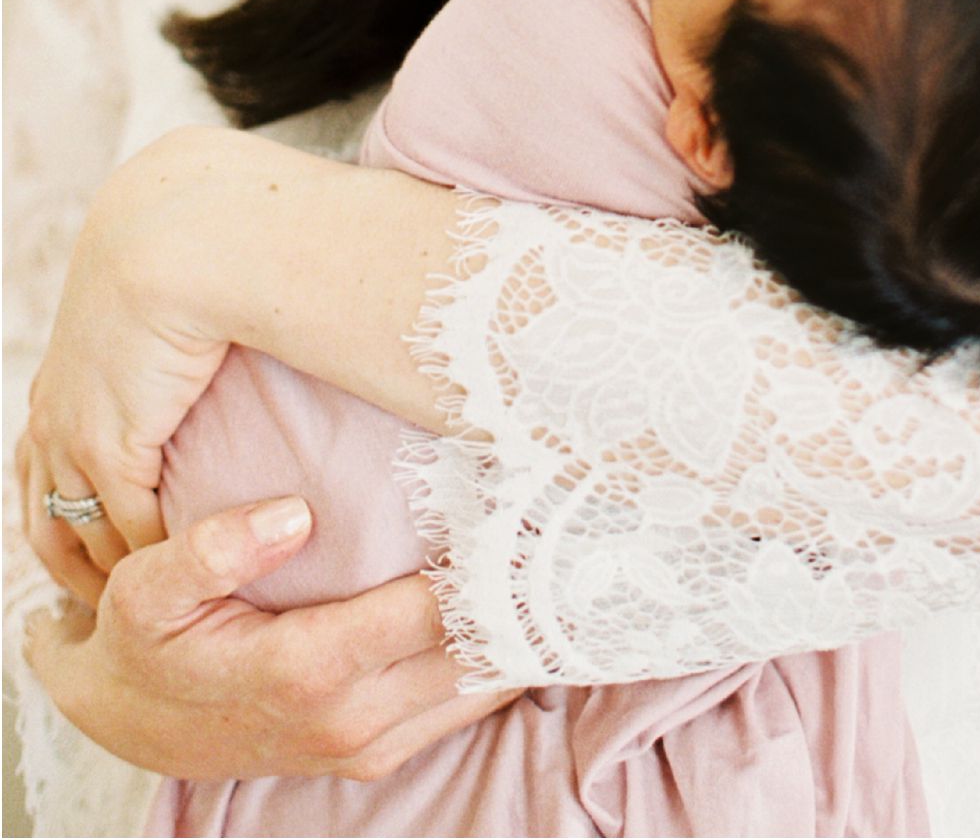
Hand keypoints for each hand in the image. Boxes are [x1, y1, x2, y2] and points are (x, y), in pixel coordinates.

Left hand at [22, 133, 231, 590]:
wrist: (181, 233)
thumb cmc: (194, 245)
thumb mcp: (168, 296)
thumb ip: (182, 330)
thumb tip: (222, 329)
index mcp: (62, 378)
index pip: (44, 470)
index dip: (73, 518)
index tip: (112, 553)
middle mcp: (55, 412)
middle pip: (47, 519)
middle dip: (81, 570)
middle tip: (126, 609)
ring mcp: (75, 434)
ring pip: (83, 536)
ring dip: (120, 578)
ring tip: (167, 608)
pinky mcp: (110, 448)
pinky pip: (131, 528)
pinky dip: (160, 562)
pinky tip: (197, 581)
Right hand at [23, 499, 522, 780]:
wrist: (130, 726)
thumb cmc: (145, 645)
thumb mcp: (147, 589)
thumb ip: (213, 548)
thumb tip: (294, 513)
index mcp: (307, 670)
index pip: (433, 610)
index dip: (490, 559)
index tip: (533, 499)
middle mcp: (352, 718)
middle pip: (476, 651)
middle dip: (525, 589)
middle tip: (576, 516)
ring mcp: (370, 744)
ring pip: (483, 687)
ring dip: (524, 626)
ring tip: (568, 550)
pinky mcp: (378, 751)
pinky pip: (464, 707)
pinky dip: (502, 659)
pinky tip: (527, 604)